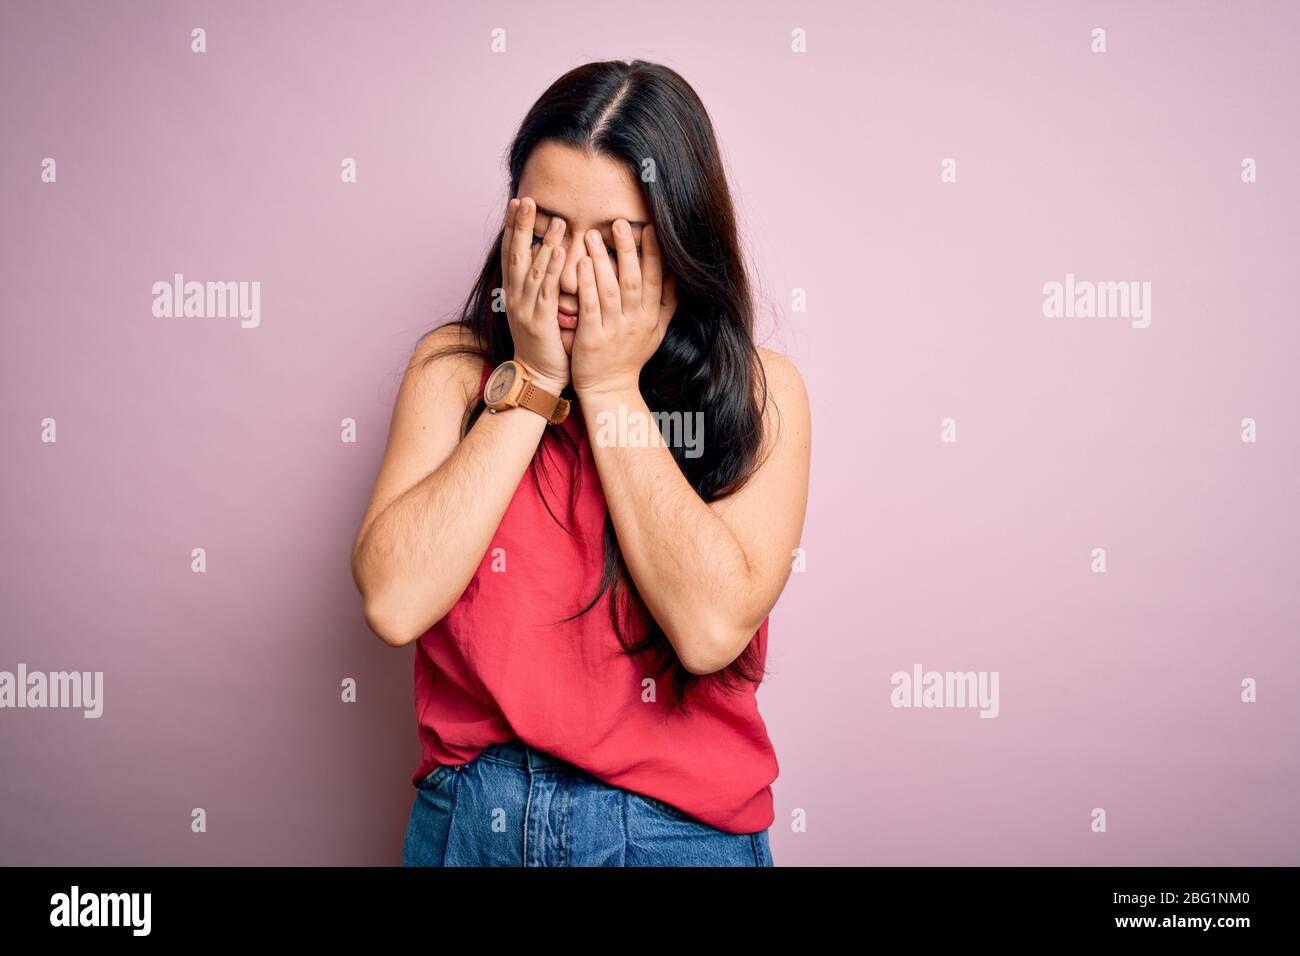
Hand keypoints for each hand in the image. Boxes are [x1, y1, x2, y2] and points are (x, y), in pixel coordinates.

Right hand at [500, 196, 568, 391]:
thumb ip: (542, 284)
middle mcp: (515, 297)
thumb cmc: (544, 342)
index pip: (511, 253)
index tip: (517, 202)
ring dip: (544, 242)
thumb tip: (551, 256)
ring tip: (554, 219)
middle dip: (521, 226)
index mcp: (514, 293)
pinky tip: (561, 251)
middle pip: (515, 255)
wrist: (537, 376)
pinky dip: (553, 269)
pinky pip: (546, 291)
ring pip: (533, 269)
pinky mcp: (540, 321)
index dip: (512, 228)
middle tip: (526, 200)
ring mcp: (525, 309)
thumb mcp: (539, 308)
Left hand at [571, 220, 677, 396]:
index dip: (652, 252)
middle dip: (627, 249)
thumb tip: (677, 274)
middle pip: (634, 279)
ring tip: (591, 235)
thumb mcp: (656, 331)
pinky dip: (587, 285)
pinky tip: (580, 265)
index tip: (648, 227)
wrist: (610, 390)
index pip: (655, 278)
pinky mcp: (593, 338)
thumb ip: (667, 303)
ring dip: (602, 261)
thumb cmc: (630, 357)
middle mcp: (636, 321)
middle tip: (619, 222)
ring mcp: (615, 330)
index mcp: (650, 316)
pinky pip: (591, 307)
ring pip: (611, 290)